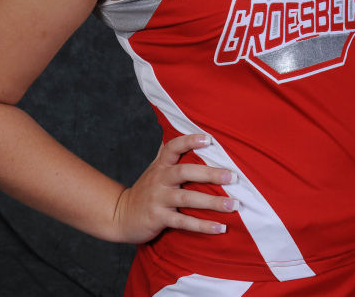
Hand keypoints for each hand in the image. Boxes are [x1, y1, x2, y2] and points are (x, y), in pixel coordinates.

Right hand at [112, 133, 238, 243]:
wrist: (121, 214)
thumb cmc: (147, 189)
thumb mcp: (155, 168)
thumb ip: (169, 152)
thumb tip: (183, 127)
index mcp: (161, 165)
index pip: (174, 146)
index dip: (190, 141)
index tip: (209, 139)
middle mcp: (160, 179)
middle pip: (185, 172)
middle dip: (210, 173)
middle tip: (232, 176)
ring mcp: (159, 199)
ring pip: (188, 199)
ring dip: (212, 202)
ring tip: (233, 204)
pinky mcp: (159, 219)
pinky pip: (184, 223)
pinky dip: (203, 226)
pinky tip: (221, 228)